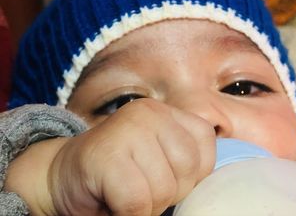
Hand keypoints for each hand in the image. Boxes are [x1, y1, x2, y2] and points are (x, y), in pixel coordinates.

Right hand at [48, 98, 215, 214]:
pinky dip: (129, 213)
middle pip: (188, 167)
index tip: (167, 177)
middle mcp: (149, 112)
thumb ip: (183, 158)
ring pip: (165, 188)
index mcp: (165, 112)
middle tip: (143, 189)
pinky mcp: (105, 155)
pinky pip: (137, 200)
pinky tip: (114, 203)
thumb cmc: (118, 173)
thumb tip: (211, 183)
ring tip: (127, 194)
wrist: (63, 174)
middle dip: (170, 191)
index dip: (193, 172)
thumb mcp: (158, 155)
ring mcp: (126, 129)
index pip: (206, 142)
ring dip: (148, 205)